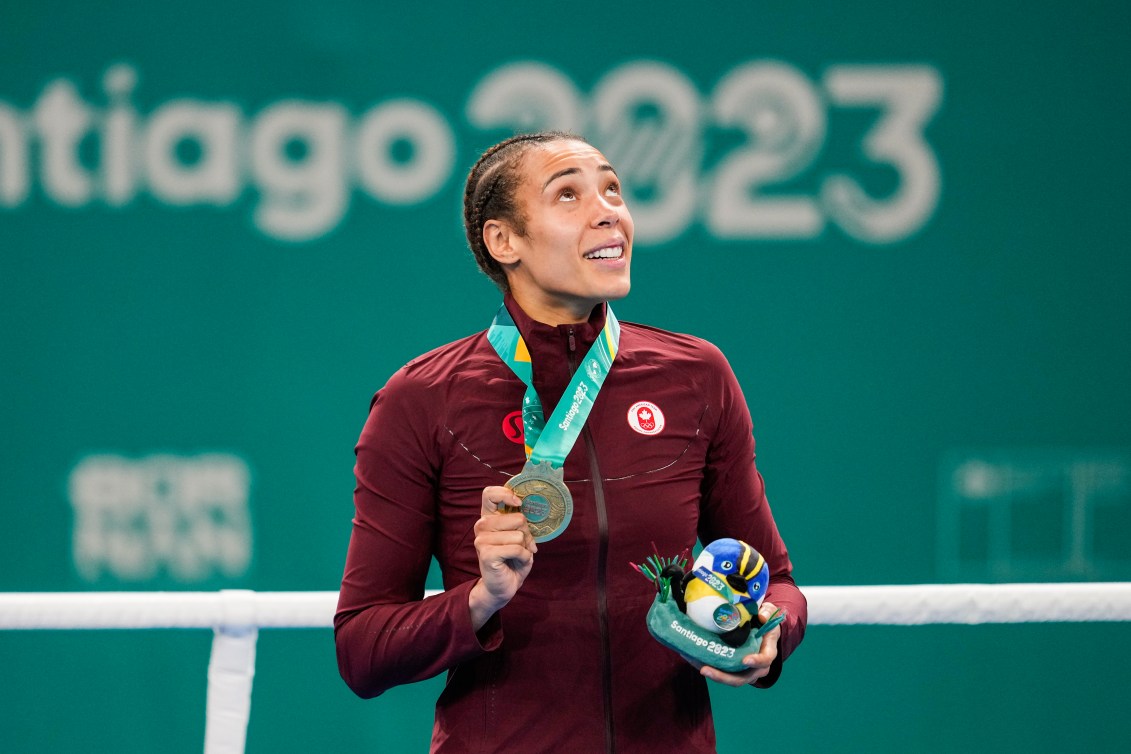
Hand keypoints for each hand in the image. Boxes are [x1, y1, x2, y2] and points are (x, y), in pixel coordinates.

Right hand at [468, 485, 536, 629]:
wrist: (502, 587)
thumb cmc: (512, 560)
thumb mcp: (519, 537)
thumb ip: (520, 523)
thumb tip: (527, 514)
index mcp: (489, 517)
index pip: (489, 493)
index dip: (506, 494)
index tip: (519, 503)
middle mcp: (482, 525)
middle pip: (518, 518)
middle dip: (527, 534)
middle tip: (522, 546)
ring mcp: (482, 539)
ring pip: (519, 535)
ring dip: (525, 548)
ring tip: (517, 557)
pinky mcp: (486, 553)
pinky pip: (517, 549)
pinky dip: (523, 557)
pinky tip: (516, 563)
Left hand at [699, 601, 780, 686]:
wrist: (759, 628)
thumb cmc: (764, 621)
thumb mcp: (769, 613)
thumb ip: (768, 612)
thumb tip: (762, 616)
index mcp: (768, 651)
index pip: (766, 659)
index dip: (757, 661)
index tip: (745, 660)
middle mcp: (758, 666)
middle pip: (744, 677)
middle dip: (725, 677)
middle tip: (706, 669)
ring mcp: (746, 670)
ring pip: (732, 679)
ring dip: (716, 676)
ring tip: (701, 668)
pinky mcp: (734, 670)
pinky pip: (724, 673)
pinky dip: (711, 670)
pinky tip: (697, 663)